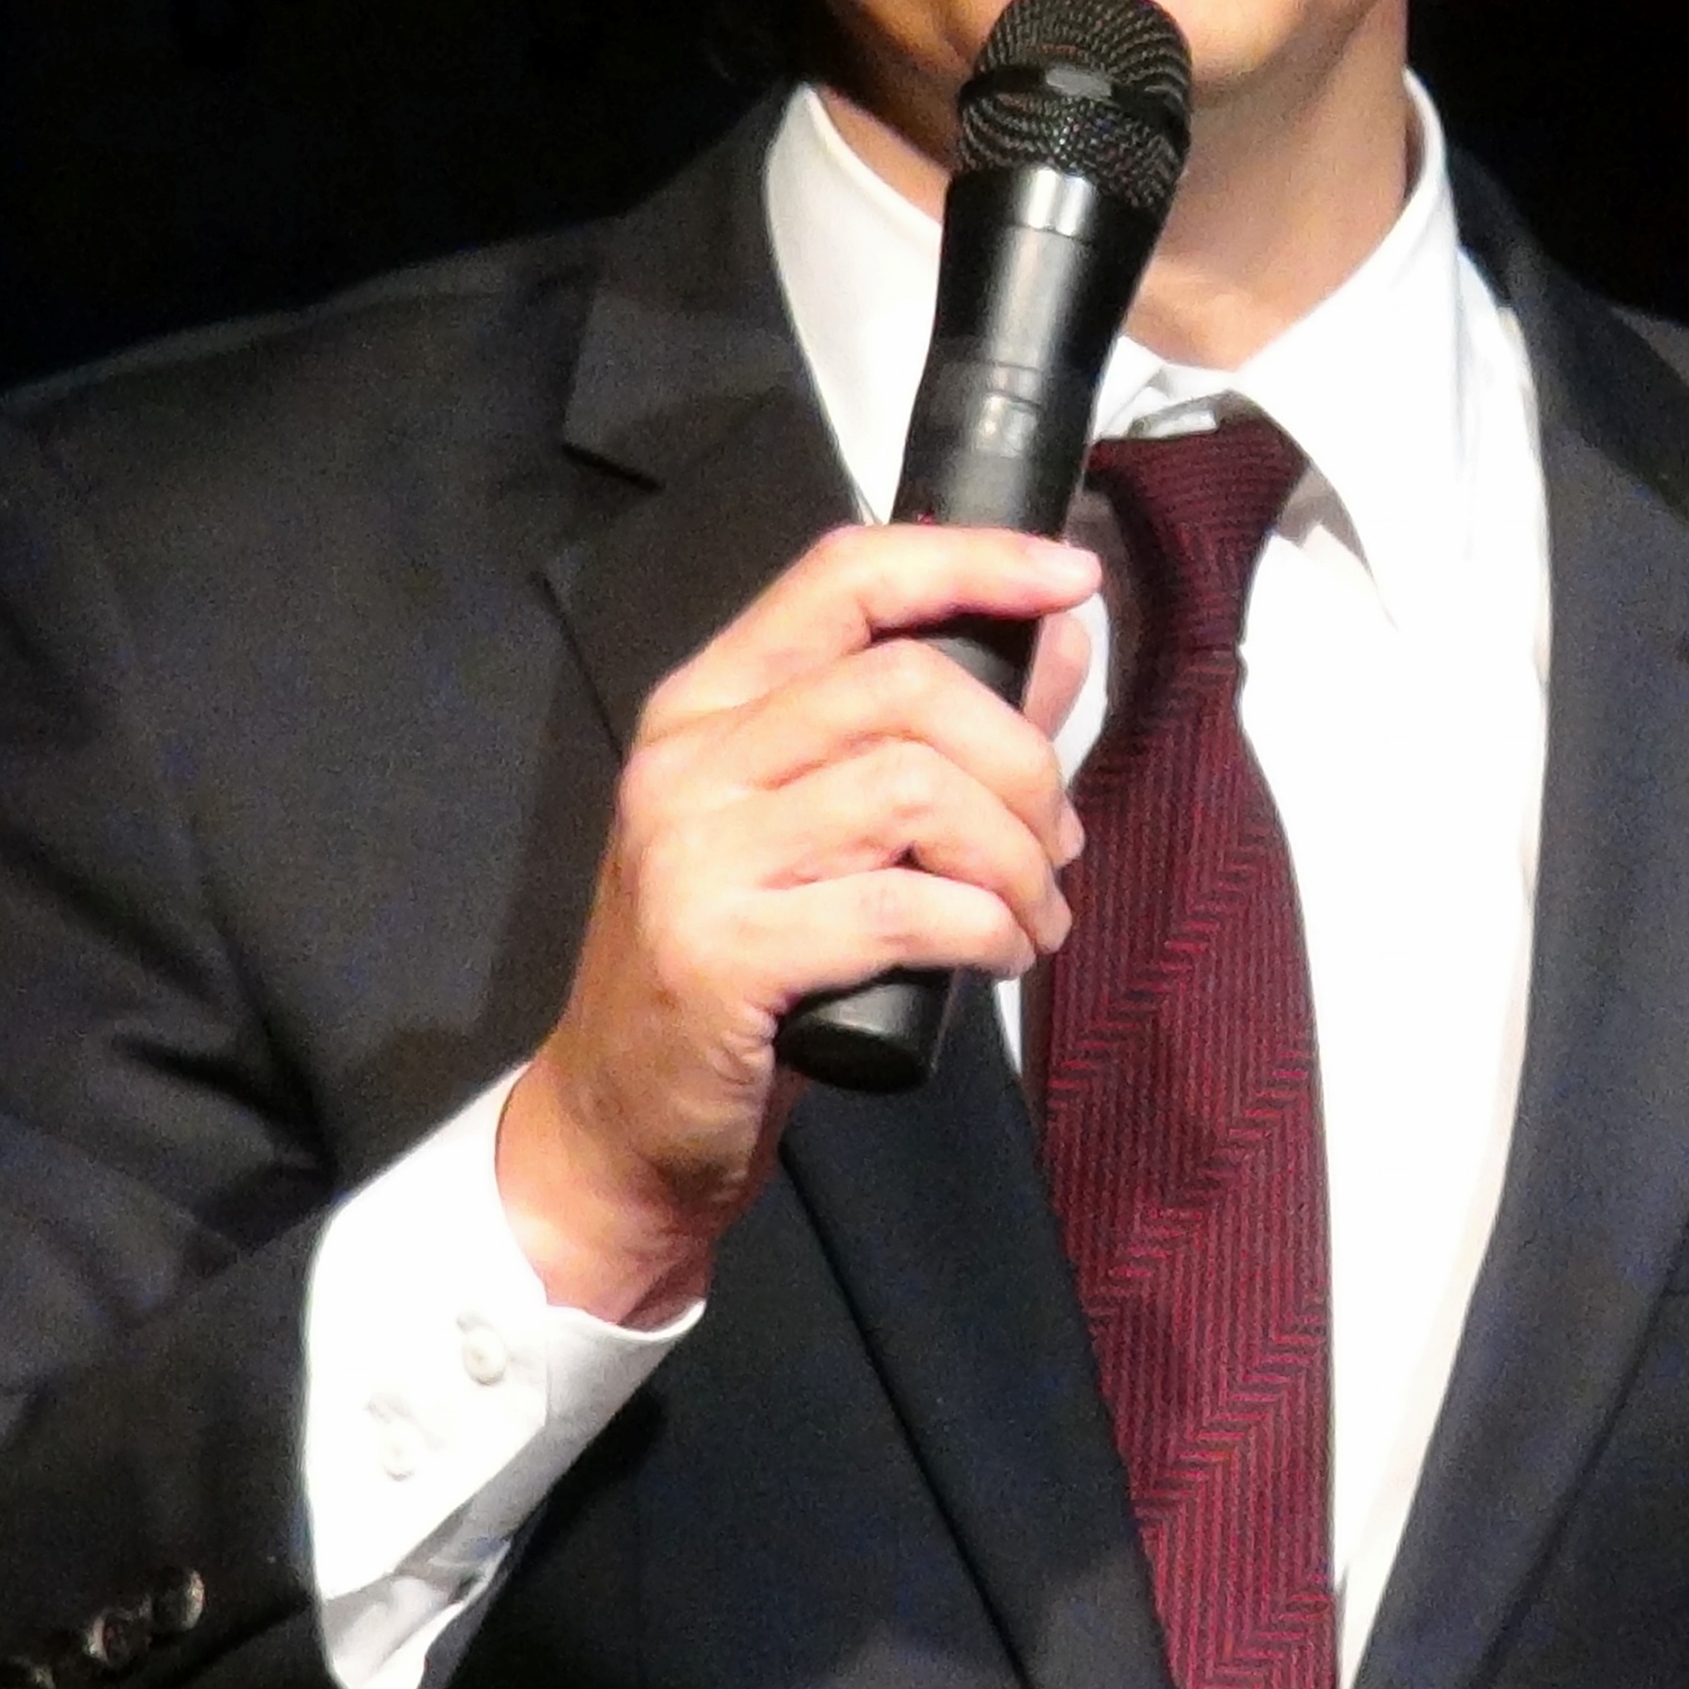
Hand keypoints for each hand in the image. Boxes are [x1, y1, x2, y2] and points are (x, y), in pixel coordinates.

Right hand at [502, 523, 1100, 1319]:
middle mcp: (688, 760)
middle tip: (1054, 846)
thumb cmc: (743, 971)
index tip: (1069, 577)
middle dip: (1021, 761)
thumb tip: (1063, 630)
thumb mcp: (828, 833)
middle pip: (905, 685)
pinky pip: (901, 907)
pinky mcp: (720, 952)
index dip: (970, 561)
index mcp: (709, 704)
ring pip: (913, 789)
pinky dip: (985, 928)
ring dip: (1014, 857)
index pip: (845, 574)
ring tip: (1032, 916)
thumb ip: (944, 729)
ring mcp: (694, 853)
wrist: (619, 1127)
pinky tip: (1000, 956)